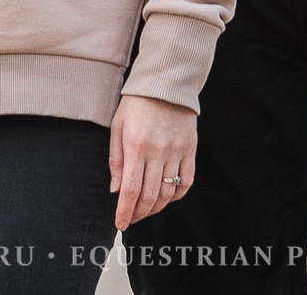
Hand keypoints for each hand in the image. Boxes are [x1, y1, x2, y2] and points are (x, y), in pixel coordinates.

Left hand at [107, 94, 196, 229]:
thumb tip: (116, 190)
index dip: (125, 212)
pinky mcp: (190, 150)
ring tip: (145, 209)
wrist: (166, 83)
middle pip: (149, 195)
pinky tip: (166, 197)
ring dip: (155, 207)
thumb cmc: (137, 104)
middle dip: (138, 213)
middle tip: (131, 218)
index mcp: (136, 146)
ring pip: (168, 192)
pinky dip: (176, 195)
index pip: (131, 189)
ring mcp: (176, 151)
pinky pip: (186, 181)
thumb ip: (116, 161)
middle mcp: (157, 151)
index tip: (120, 224)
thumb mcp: (117, 128)